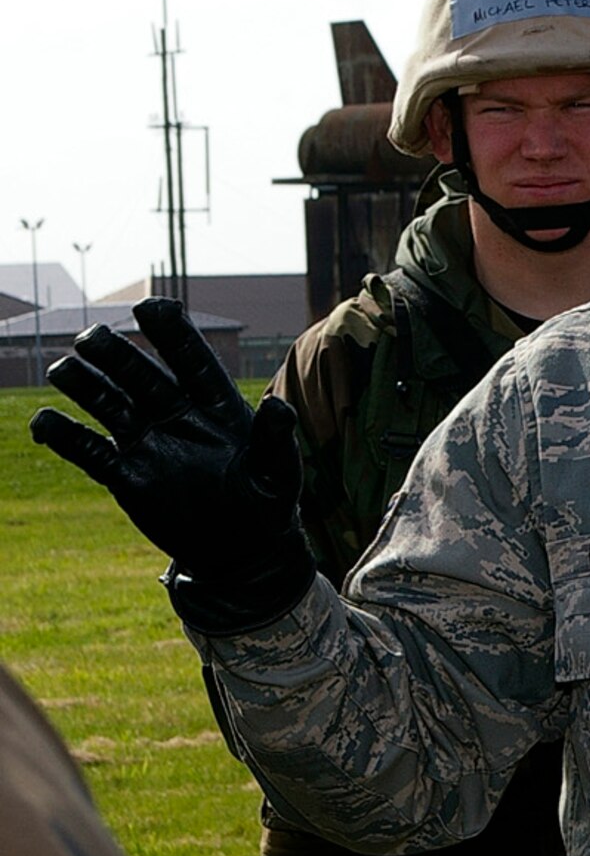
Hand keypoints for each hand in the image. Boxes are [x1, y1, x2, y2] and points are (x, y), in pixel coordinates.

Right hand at [31, 298, 313, 629]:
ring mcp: (149, 444)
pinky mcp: (128, 477)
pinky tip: (44, 424)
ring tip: (63, 370)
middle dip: (115, 355)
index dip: (172, 334)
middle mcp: (177, 417)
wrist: (243, 549)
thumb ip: (277, 439)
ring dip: (85, 386)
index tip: (151, 307)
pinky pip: (90, 452)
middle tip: (90, 337)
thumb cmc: (268, 501)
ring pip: (109, 405)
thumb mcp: (278, 471)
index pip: (192, 362)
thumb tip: (278, 405)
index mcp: (218, 407)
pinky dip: (66, 438)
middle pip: (140, 376)